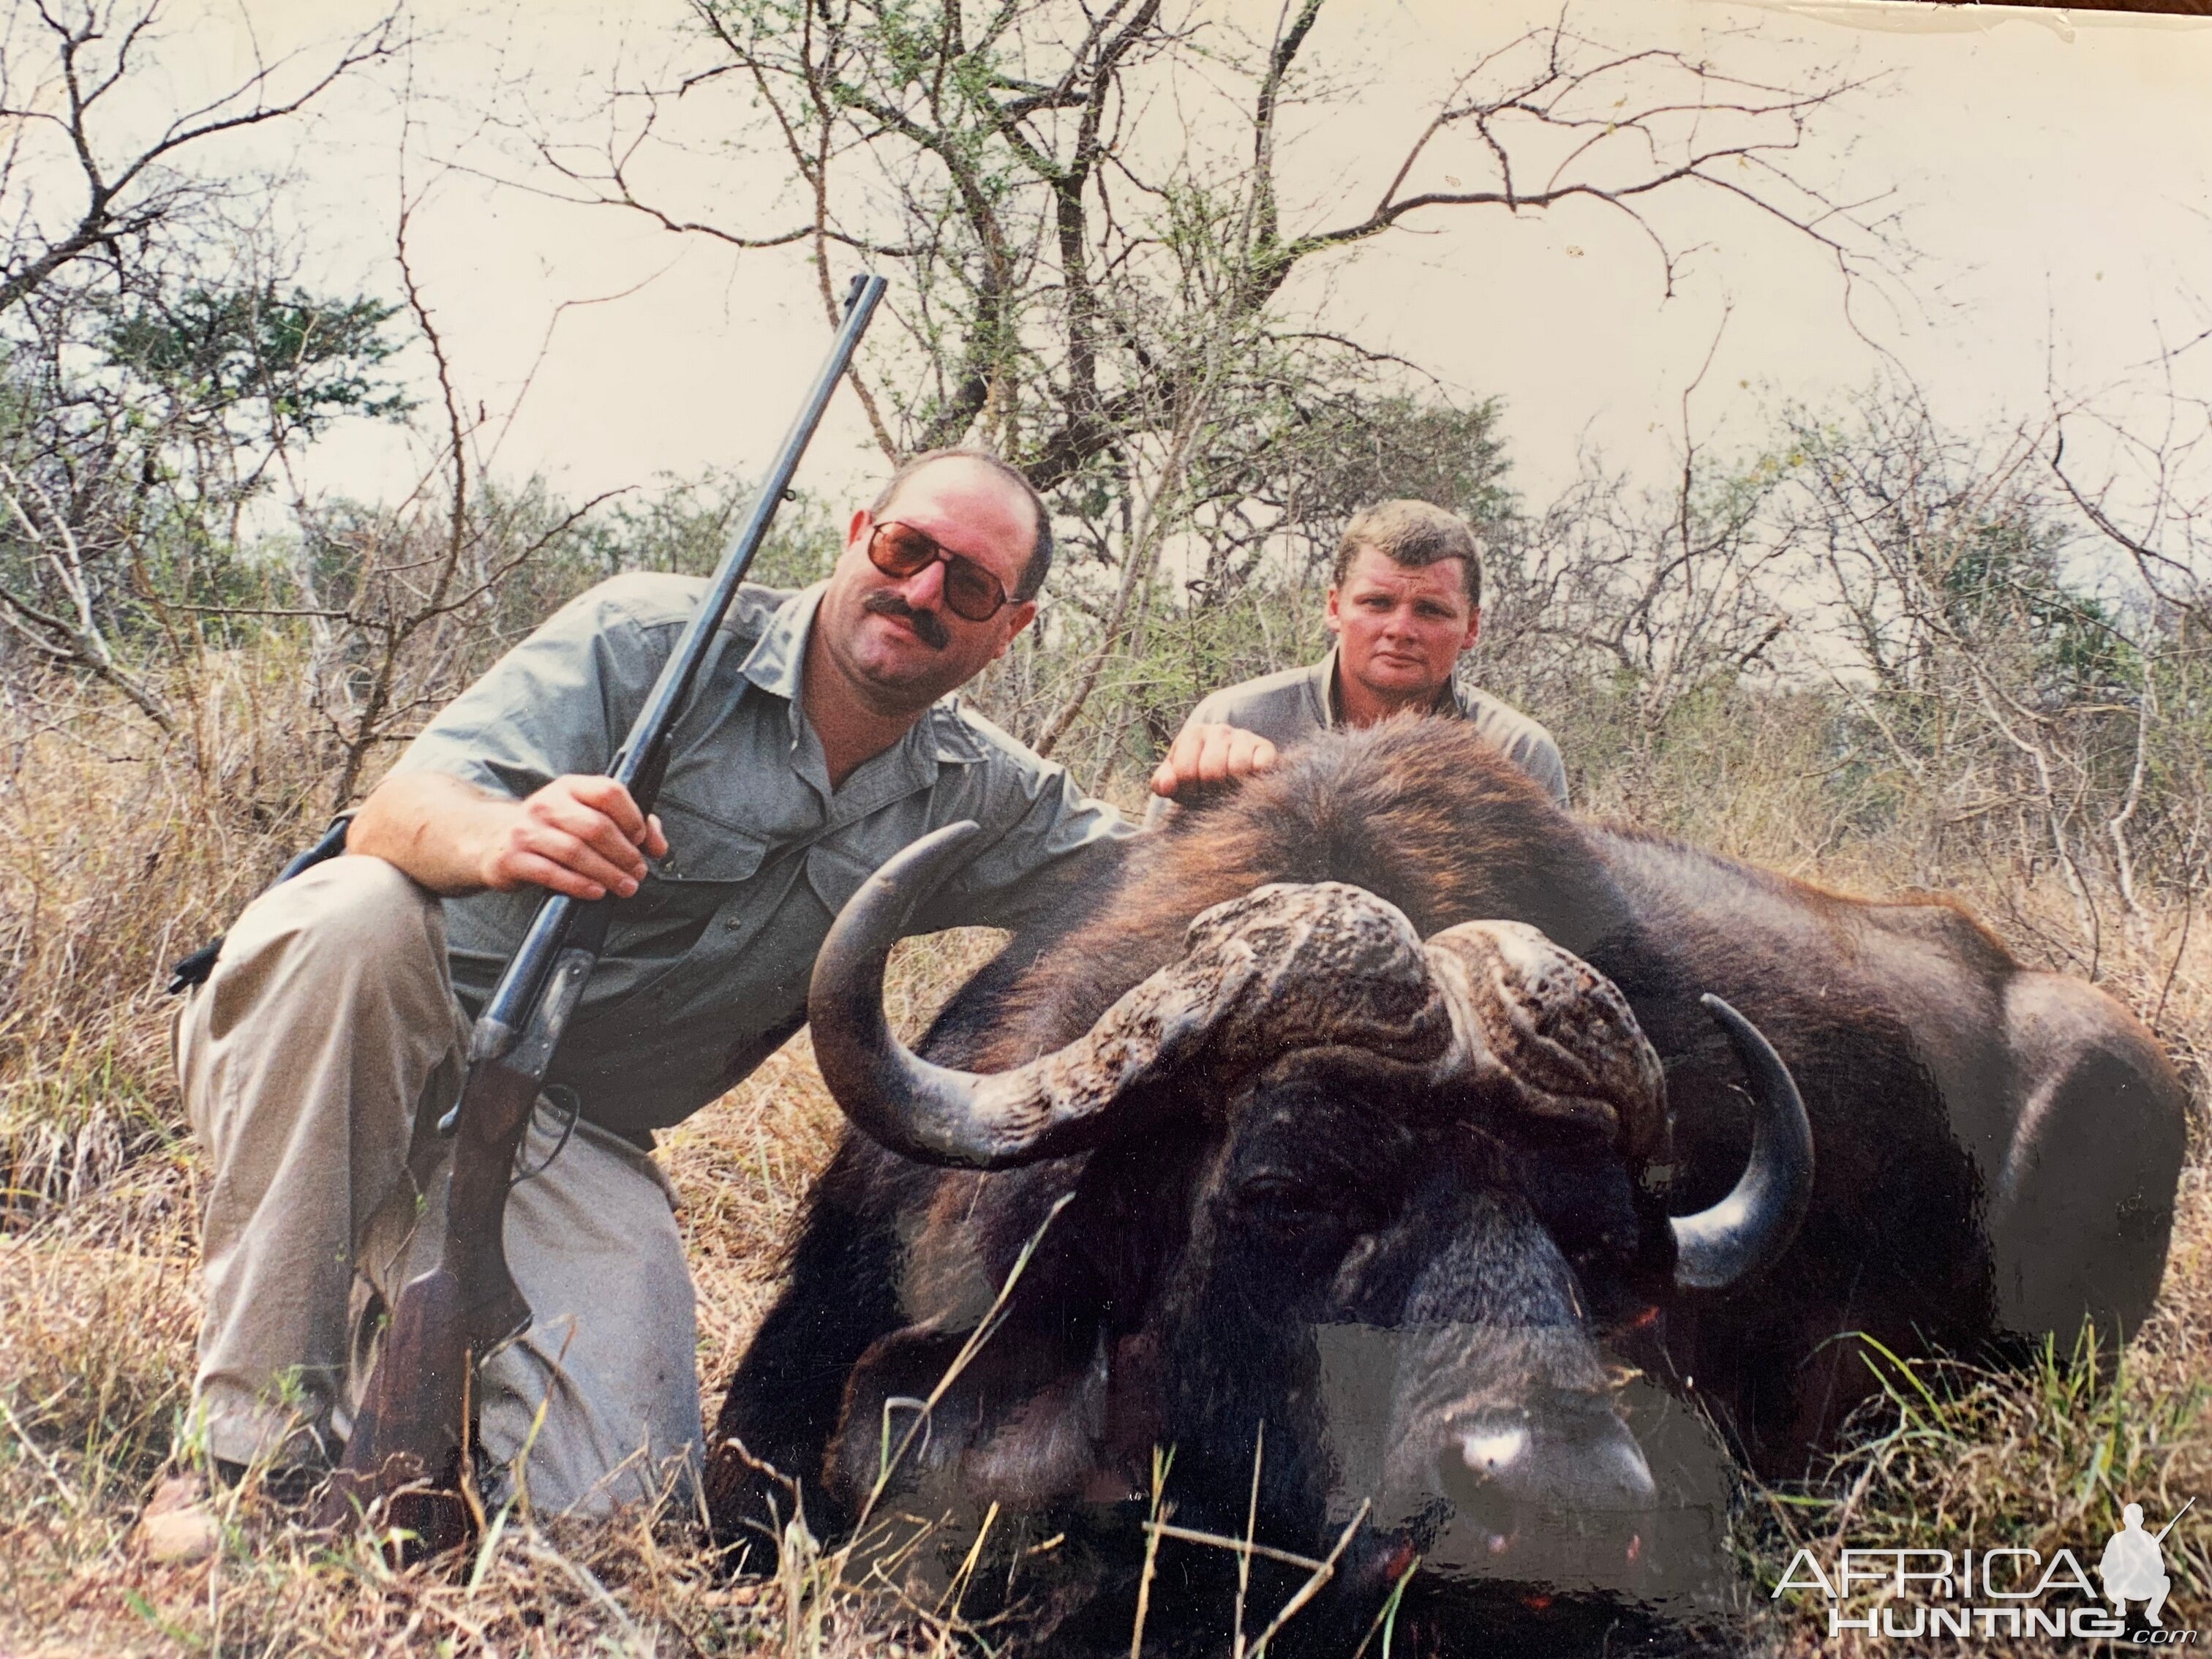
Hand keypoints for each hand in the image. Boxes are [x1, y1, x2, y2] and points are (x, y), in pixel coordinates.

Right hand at [477, 775, 668, 900]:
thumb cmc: (553, 830)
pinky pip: (550, 873)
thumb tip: (659, 846)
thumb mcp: (586, 815)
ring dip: (607, 873)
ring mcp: (527, 830)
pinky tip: (596, 892)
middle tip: (638, 872)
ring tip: (625, 886)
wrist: (493, 840)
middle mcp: (547, 803)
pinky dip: (578, 885)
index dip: (632, 817)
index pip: (609, 792)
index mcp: (570, 787)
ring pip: (575, 852)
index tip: (641, 840)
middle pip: (596, 827)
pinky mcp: (512, 857)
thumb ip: (629, 824)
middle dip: (624, 853)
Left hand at [1149, 723, 1277, 801]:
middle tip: (1212, 797)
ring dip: (1233, 789)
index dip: (1189, 793)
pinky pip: (1261, 766)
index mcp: (1193, 734)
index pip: (1186, 772)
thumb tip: (1167, 787)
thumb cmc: (1198, 774)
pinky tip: (1248, 785)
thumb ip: (1162, 783)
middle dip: (1210, 793)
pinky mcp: (1265, 748)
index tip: (1193, 795)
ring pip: (1238, 768)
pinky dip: (1255, 780)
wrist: (1231, 767)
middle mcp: (1219, 730)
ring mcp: (1244, 737)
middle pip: (1212, 771)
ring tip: (1229, 792)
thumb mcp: (1175, 779)